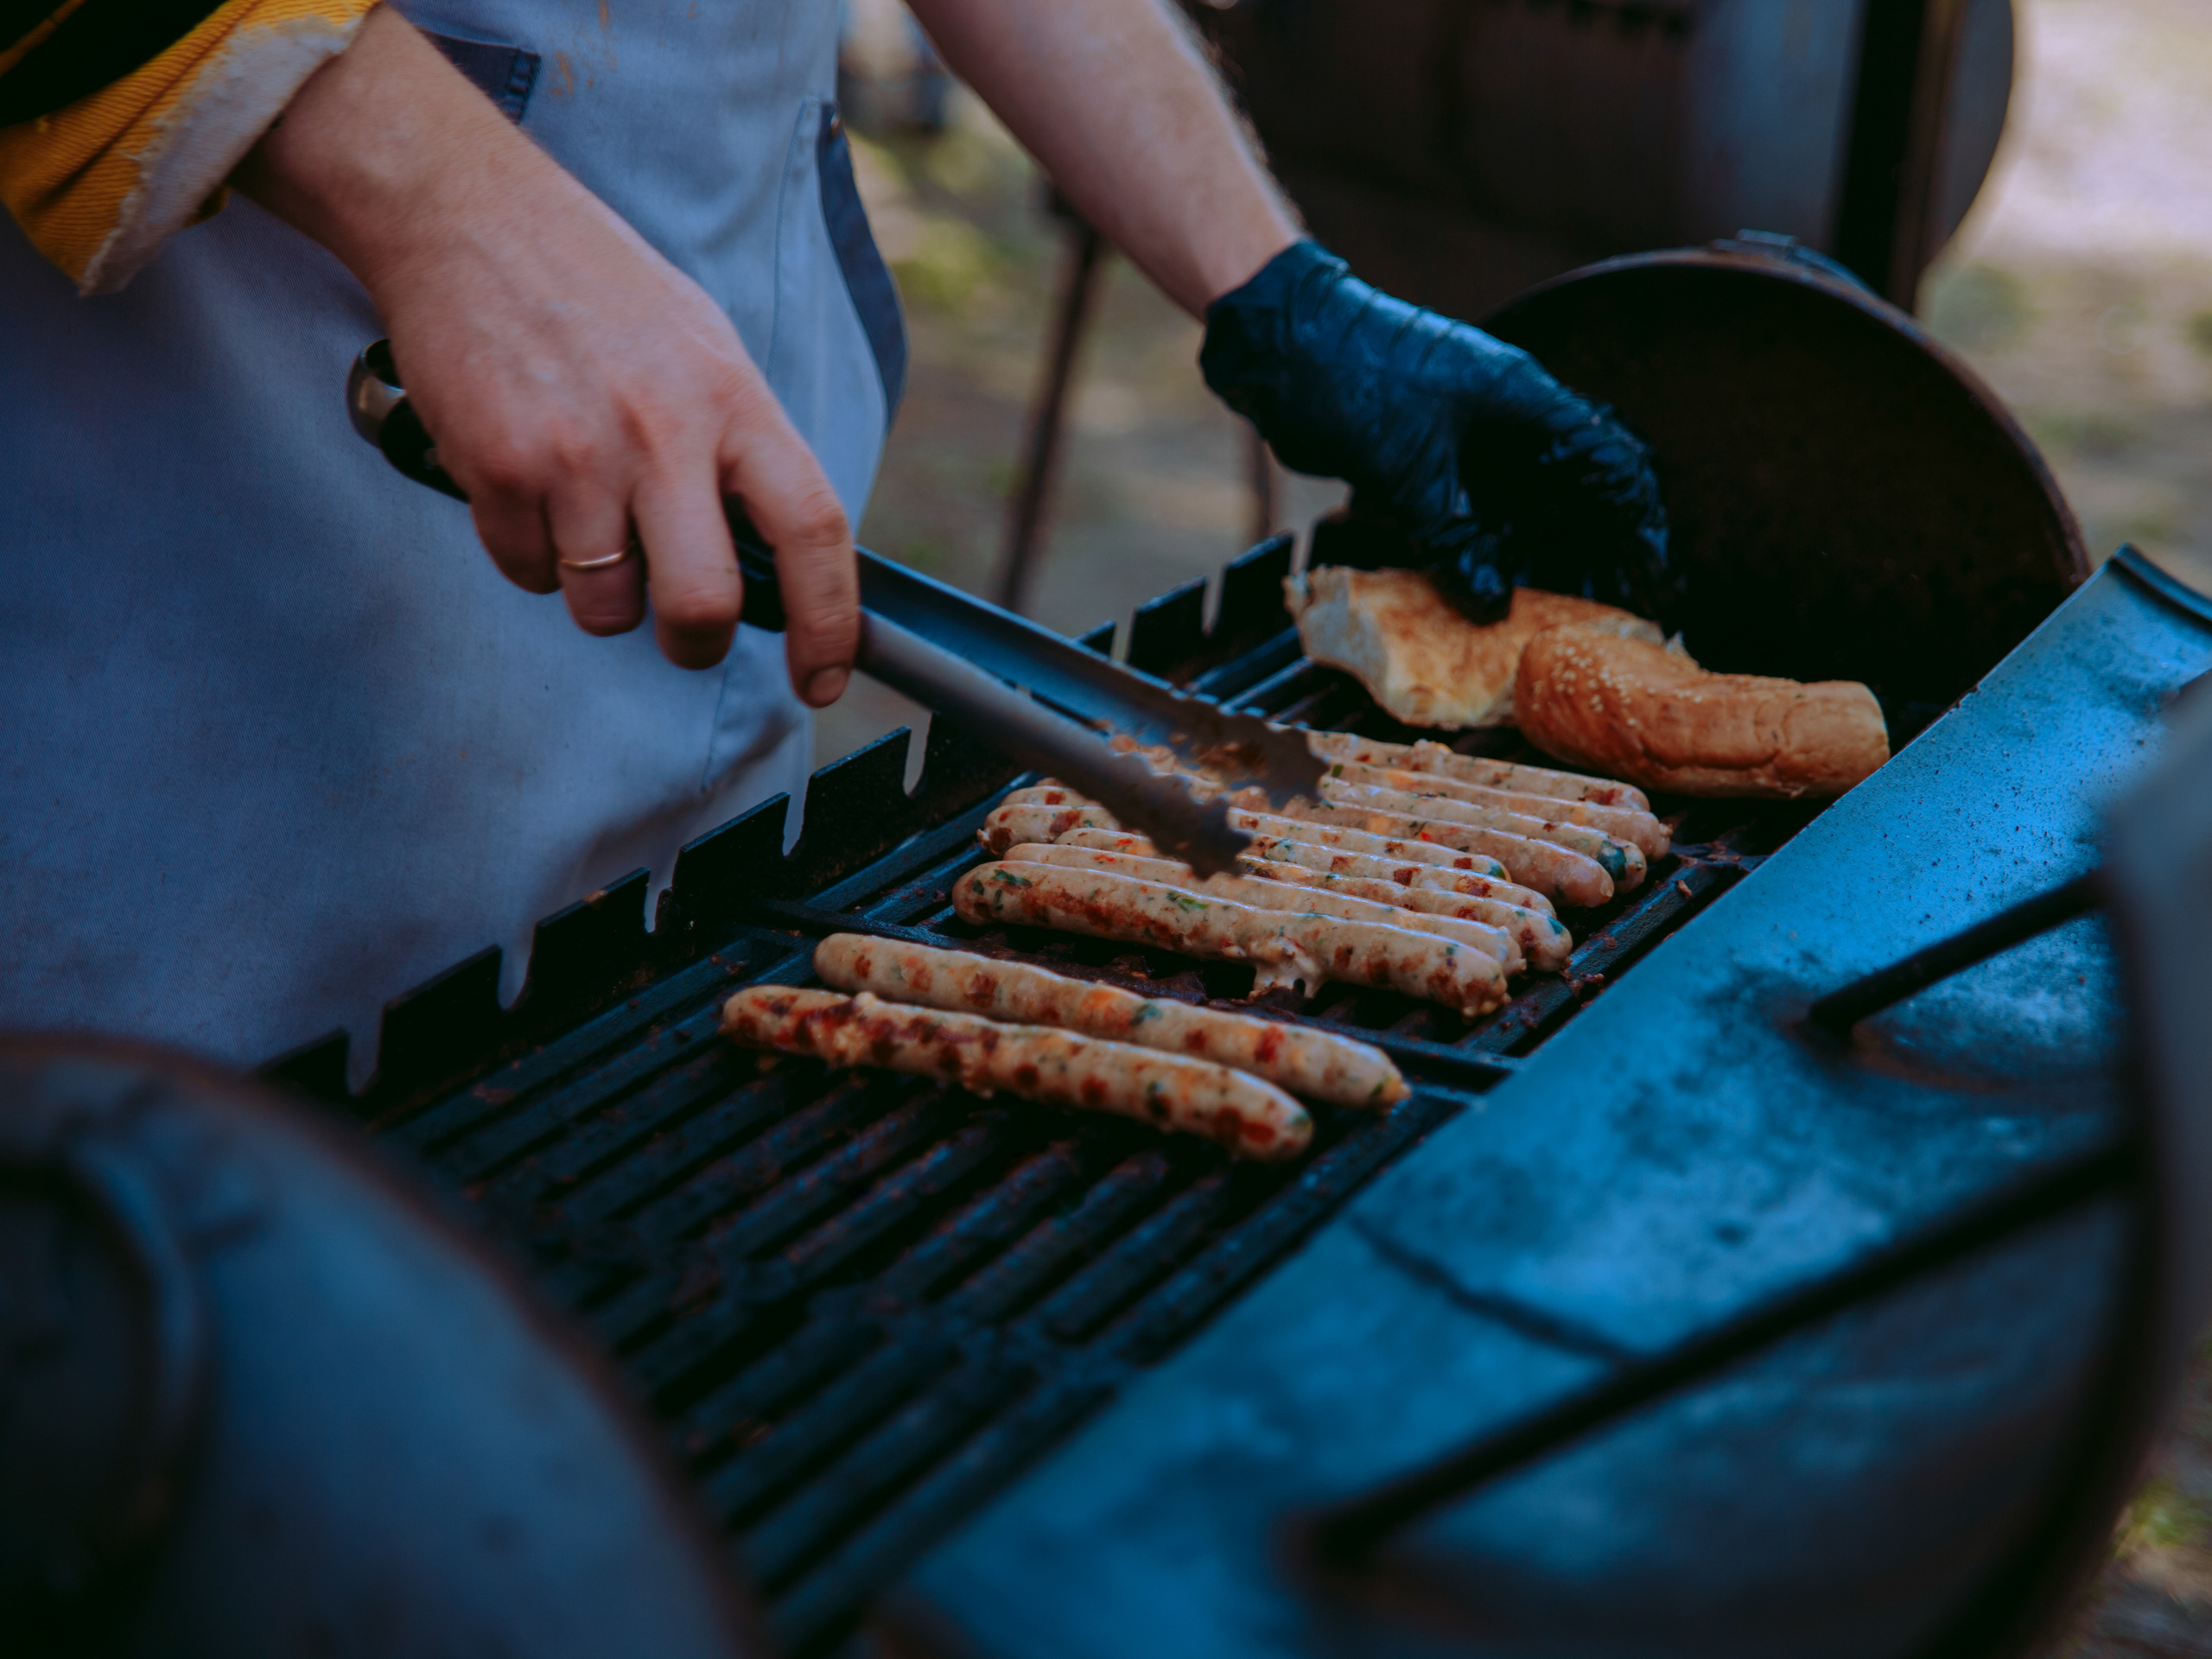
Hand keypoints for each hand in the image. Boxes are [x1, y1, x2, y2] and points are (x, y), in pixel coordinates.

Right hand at [235, 9, 857, 691]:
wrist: (468, 217)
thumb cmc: (601, 294)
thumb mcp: (706, 352)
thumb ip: (743, 452)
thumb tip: (777, 567)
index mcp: (736, 400)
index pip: (813, 531)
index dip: (830, 623)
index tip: (823, 680)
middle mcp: (665, 431)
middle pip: (704, 605)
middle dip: (696, 643)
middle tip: (686, 632)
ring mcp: (578, 453)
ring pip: (606, 606)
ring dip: (601, 594)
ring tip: (588, 517)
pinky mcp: (498, 468)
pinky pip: (529, 574)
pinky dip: (532, 555)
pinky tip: (530, 485)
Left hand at [1199, 241, 1669, 623]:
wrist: (1284, 343)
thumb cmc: (1352, 379)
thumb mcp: (1408, 471)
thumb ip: (1455, 540)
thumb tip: (1494, 605)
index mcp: (1528, 404)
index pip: (1614, 468)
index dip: (1640, 531)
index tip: (1653, 588)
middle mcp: (1511, 424)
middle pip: (1582, 498)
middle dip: (1604, 559)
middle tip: (1619, 620)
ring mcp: (1474, 444)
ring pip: (1533, 513)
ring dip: (1550, 565)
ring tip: (1568, 624)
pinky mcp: (1434, 464)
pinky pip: (1481, 520)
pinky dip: (1495, 558)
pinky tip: (1500, 602)